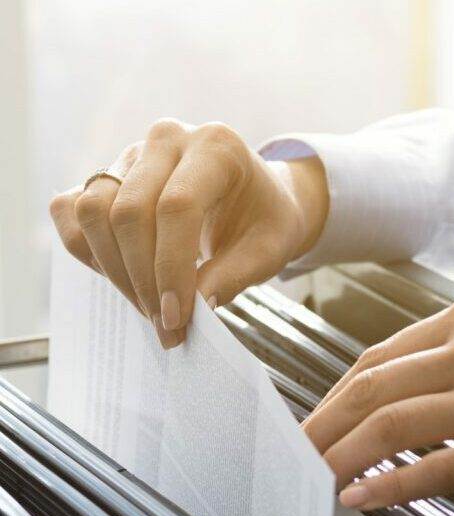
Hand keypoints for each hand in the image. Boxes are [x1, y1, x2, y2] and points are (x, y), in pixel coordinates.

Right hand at [49, 118, 328, 347]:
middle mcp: (168, 140)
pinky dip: (87, 251)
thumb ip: (233, 276)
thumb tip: (190, 308)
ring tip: (149, 307)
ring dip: (114, 271)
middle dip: (143, 279)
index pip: (177, 206)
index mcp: (216, 147)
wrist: (257, 199)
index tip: (177, 316)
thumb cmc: (265, 221)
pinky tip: (122, 278)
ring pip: (93, 211)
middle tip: (166, 324)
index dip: (170, 267)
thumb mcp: (269, 250)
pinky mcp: (106, 174)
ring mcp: (131, 154)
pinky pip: (71, 211)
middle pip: (129, 211)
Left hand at [303, 292, 453, 509]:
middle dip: (322, 423)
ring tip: (314, 477)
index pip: (382, 354)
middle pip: (372, 387)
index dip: (338, 390)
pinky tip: (366, 497)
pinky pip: (442, 466)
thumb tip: (425, 380)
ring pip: (393, 424)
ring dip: (343, 455)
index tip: (320, 415)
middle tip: (294, 450)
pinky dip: (393, 485)